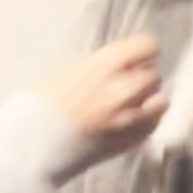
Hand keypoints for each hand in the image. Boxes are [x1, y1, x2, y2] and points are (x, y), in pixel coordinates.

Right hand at [39, 33, 166, 155]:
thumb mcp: (67, 76)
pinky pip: (151, 127)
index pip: (147, 46)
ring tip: (133, 107)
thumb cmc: (39, 111)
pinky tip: (130, 124)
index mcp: (106, 64)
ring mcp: (130, 116)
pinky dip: (145, 124)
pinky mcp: (129, 141)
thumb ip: (97, 72)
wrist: (33, 146)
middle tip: (129, 87)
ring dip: (149, 102)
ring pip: (159, 102)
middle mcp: (124, 87)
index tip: (140, 57)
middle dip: (143, 80)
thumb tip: (110, 72)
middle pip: (153, 75)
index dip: (144, 52)